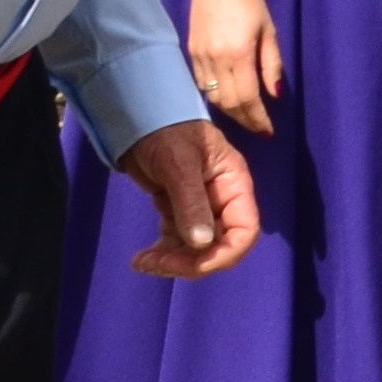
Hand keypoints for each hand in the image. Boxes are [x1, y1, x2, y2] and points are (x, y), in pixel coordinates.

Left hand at [118, 120, 262, 279]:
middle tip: (155, 264)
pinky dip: (162, 253)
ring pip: (196, 248)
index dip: (224, 254)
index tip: (191, 264)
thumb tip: (202, 243)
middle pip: (219, 245)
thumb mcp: (178, 164)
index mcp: (234, 184)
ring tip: (141, 261)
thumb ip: (191, 203)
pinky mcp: (180, 211)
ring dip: (171, 261)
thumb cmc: (165, 131)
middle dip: (190, 261)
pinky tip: (141, 258)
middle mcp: (222, 199)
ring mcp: (201, 207)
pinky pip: (178, 241)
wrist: (137, 117)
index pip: (244, 230)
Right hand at [186, 0, 282, 134]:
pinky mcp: (191, 52)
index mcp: (238, 54)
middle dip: (245, 120)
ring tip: (246, 116)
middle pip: (229, 103)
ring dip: (230, 111)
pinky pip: (202, 84)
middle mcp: (216, 60)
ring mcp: (200, 57)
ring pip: (213, 96)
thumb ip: (272, 65)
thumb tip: (275, 95)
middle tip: (259, 127)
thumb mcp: (268, 30)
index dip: (258, 118)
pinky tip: (227, 98)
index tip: (268, 130)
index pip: (247, 99)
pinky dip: (215, 96)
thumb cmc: (248, 0)